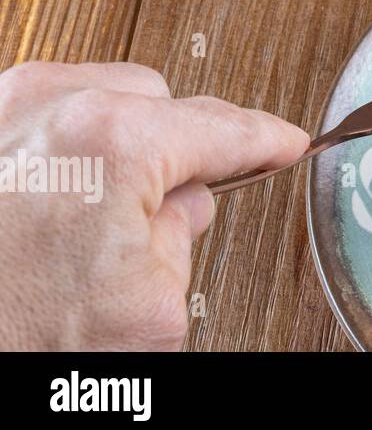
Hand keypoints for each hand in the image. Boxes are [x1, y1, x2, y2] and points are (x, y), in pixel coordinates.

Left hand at [0, 61, 308, 349]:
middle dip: (174, 149)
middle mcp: (51, 103)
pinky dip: (65, 147)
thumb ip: (185, 237)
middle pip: (160, 100)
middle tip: (164, 214)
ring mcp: (1, 106)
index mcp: (114, 142)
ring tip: (94, 218)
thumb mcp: (146, 309)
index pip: (223, 129)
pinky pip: (44, 111)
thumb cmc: (12, 333)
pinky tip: (54, 203)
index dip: (268, 139)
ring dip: (118, 143)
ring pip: (101, 96)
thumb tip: (180, 205)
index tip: (286, 141)